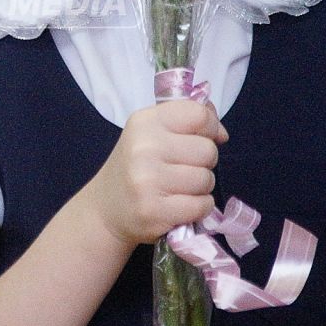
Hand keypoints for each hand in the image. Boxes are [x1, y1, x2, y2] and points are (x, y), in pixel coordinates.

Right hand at [81, 99, 224, 246]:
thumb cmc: (135, 168)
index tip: (203, 138)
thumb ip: (185, 122)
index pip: (198, 114)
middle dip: (204, 162)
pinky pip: (202, 205)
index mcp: (144, 122)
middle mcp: (144, 148)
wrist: (105, 209)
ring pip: (206, 179)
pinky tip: (180, 205)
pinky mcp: (153, 211)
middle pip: (207, 150)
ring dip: (201, 187)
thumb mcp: (151, 134)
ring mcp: (147, 180)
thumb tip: (221, 132)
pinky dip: (199, 207)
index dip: (210, 127)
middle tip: (183, 169)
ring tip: (179, 188)